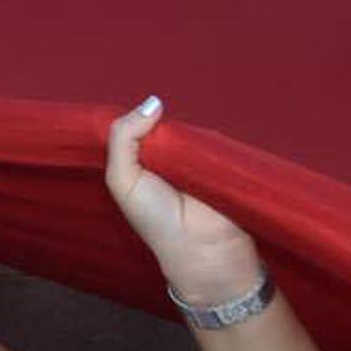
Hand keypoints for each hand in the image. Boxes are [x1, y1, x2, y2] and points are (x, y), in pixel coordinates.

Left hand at [104, 99, 262, 302]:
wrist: (201, 247)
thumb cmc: (156, 218)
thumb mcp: (123, 179)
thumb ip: (123, 138)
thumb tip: (152, 102)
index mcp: (144, 159)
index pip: (140, 124)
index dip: (138, 115)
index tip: (142, 111)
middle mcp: (171, 155)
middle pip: (168, 122)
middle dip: (164, 119)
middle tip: (166, 130)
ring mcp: (200, 157)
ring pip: (193, 127)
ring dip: (191, 128)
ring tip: (186, 142)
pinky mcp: (227, 160)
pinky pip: (220, 138)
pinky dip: (214, 139)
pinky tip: (208, 143)